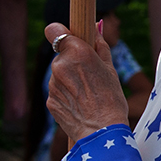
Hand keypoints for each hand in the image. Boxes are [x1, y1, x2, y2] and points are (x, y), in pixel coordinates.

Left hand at [43, 19, 129, 148]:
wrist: (102, 133)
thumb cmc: (111, 99)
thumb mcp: (110, 69)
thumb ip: (100, 46)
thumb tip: (95, 27)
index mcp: (76, 52)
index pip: (54, 30)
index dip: (60, 33)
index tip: (68, 38)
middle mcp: (60, 65)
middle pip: (61, 56)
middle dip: (71, 62)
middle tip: (88, 77)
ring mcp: (52, 84)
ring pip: (58, 75)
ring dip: (68, 80)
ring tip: (86, 95)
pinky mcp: (49, 100)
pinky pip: (57, 92)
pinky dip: (65, 96)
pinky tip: (79, 105)